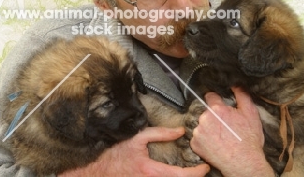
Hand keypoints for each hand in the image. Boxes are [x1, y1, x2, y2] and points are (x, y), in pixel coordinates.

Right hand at [61, 127, 209, 176]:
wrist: (99, 170)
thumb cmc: (116, 154)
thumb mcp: (137, 138)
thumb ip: (159, 133)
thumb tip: (179, 131)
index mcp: (152, 170)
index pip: (181, 175)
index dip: (197, 172)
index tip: (205, 166)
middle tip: (201, 169)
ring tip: (191, 171)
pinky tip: (176, 174)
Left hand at [190, 87, 273, 175]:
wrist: (244, 164)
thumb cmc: (249, 140)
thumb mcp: (251, 113)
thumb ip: (242, 94)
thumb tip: (235, 83)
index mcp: (217, 109)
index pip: (210, 96)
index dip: (217, 101)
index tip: (222, 108)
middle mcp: (204, 118)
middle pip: (206, 111)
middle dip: (214, 116)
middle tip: (225, 127)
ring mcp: (198, 132)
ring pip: (201, 124)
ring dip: (208, 128)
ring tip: (221, 137)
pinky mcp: (194, 144)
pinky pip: (197, 137)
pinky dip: (204, 139)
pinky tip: (215, 144)